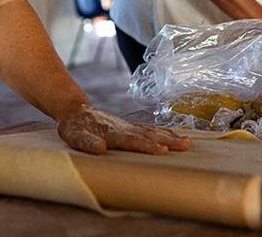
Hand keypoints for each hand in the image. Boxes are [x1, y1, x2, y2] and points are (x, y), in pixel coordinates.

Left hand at [56, 104, 190, 154]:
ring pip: (151, 131)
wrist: (76, 111)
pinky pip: (149, 129)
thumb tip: (101, 148)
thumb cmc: (75, 127)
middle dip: (166, 140)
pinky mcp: (130, 127)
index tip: (162, 151)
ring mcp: (128, 126)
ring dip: (169, 136)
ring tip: (187, 142)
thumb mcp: (75, 136)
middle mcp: (123, 128)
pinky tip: (174, 135)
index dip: (146, 146)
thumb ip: (87, 142)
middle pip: (147, 134)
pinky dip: (163, 132)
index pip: (131, 140)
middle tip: (184, 145)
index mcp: (111, 133)